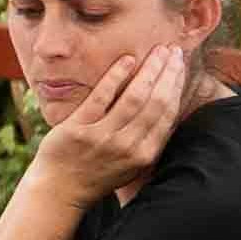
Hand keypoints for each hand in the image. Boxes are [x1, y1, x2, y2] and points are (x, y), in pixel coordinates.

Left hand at [31, 44, 191, 204]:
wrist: (60, 189)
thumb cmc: (97, 172)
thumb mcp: (131, 163)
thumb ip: (149, 139)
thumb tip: (169, 106)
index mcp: (144, 155)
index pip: (167, 113)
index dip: (176, 86)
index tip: (180, 65)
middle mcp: (127, 147)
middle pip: (155, 102)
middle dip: (168, 73)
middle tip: (174, 49)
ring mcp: (102, 138)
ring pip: (133, 98)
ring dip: (148, 70)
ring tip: (157, 50)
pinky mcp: (78, 129)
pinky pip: (101, 97)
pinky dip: (116, 76)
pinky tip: (126, 59)